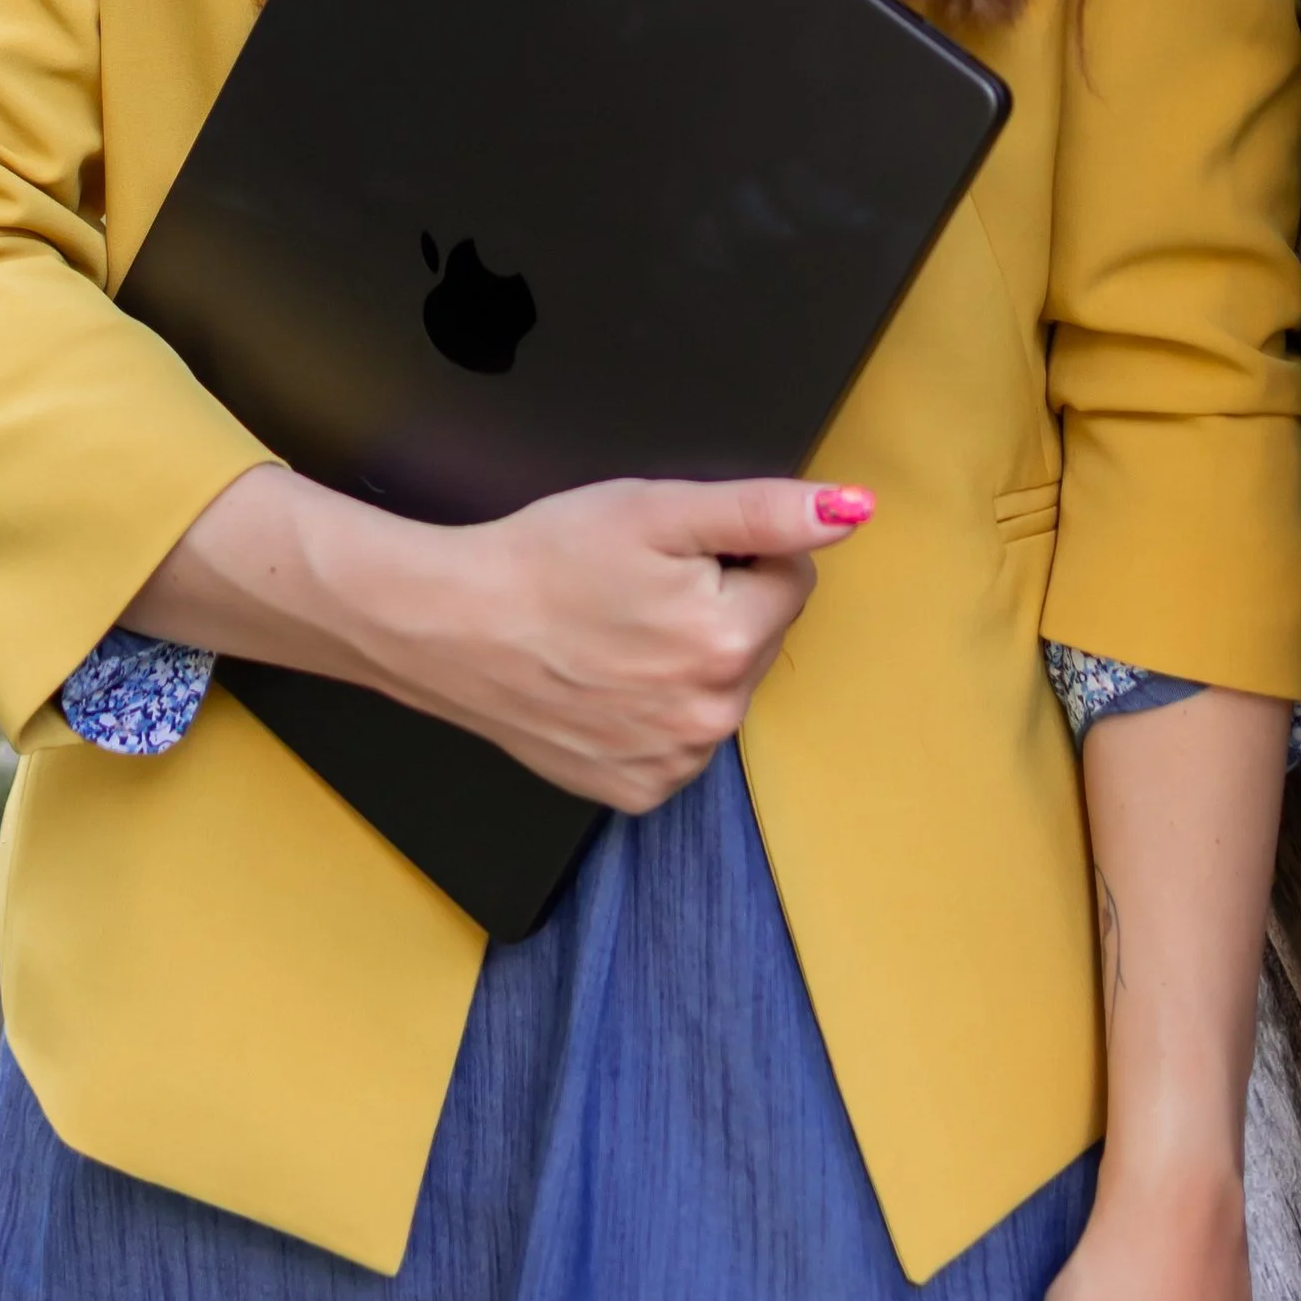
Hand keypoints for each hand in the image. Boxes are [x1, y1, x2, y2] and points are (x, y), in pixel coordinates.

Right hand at [123, 462, 872, 811]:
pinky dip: (653, 710)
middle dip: (715, 604)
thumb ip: (765, 512)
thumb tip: (853, 511)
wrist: (447, 626)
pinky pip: (678, 741)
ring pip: (718, 688)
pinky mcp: (636, 790)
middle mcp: (712, 717)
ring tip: (614, 632)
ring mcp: (673, 763)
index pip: (790, 578)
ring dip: (686, 658)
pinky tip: (606, 682)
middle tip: (637, 588)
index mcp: (727, 642)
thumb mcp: (658, 510)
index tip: (671, 553)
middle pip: (755, 636)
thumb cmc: (544, 559)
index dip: (735, 552)